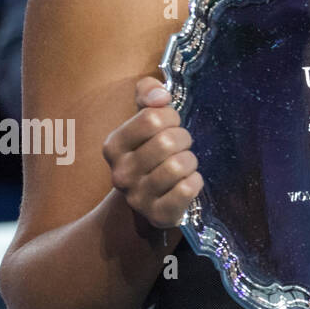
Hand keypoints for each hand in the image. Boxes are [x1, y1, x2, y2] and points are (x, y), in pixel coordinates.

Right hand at [101, 76, 200, 229]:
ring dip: (190, 160)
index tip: (169, 126)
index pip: (152, 118)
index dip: (170, 118)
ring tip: (183, 164)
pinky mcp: (158, 215)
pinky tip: (188, 182)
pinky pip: (187, 189)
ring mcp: (138, 197)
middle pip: (167, 141)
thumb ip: (148, 93)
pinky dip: (195, 181)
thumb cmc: (151, 149)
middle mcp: (120, 173)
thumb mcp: (145, 117)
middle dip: (183, 139)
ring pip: (179, 165)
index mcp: (114, 146)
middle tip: (180, 147)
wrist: (148, 199)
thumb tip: (160, 96)